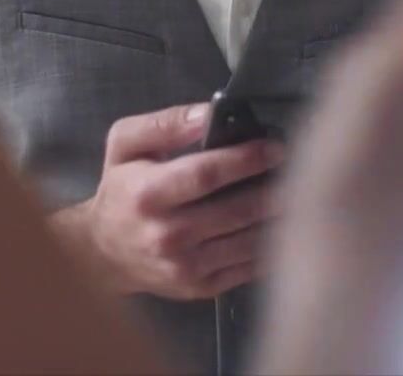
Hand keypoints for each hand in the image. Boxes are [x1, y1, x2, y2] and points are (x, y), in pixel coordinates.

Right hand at [52, 102, 282, 300]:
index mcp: (148, 195)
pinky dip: (271, 245)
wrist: (104, 252)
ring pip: (249, 241)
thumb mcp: (126, 143)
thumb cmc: (121, 189)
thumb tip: (209, 114)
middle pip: (236, 210)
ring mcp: (186, 267)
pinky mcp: (201, 288)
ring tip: (297, 194)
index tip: (275, 147)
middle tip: (298, 170)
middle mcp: (167, 236)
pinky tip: (280, 223)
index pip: (207, 175)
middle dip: (272, 188)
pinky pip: (249, 266)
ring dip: (277, 216)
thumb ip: (166, 124)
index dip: (246, 160)